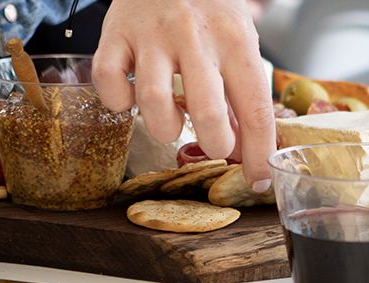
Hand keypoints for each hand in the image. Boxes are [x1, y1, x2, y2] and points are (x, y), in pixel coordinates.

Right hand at [93, 0, 274, 191]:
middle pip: (207, 110)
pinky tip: (133, 98)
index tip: (259, 179)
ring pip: (154, 103)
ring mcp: (151, 36)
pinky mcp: (114, 34)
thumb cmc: (209, 10)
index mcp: (235, 39)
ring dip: (165, 129)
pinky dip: (119, 101)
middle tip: (217, 147)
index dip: (258, 151)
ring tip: (172, 124)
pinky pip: (109, 82)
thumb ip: (239, 93)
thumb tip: (245, 150)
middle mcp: (194, 36)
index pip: (254, 106)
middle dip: (217, 144)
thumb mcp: (237, 41)